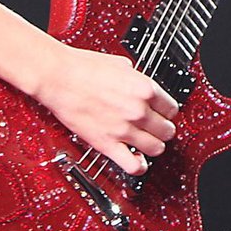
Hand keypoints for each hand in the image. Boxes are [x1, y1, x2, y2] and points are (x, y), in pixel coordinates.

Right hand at [32, 43, 179, 175]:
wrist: (59, 77)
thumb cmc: (84, 67)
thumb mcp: (121, 64)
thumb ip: (136, 77)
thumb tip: (138, 83)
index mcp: (145, 88)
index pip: (172, 108)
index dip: (167, 111)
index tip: (163, 113)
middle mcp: (138, 110)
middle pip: (167, 130)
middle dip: (164, 129)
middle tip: (158, 128)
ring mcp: (124, 129)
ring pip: (156, 148)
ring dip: (155, 147)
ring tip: (149, 144)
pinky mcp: (106, 144)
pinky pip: (132, 165)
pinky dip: (139, 166)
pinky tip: (138, 161)